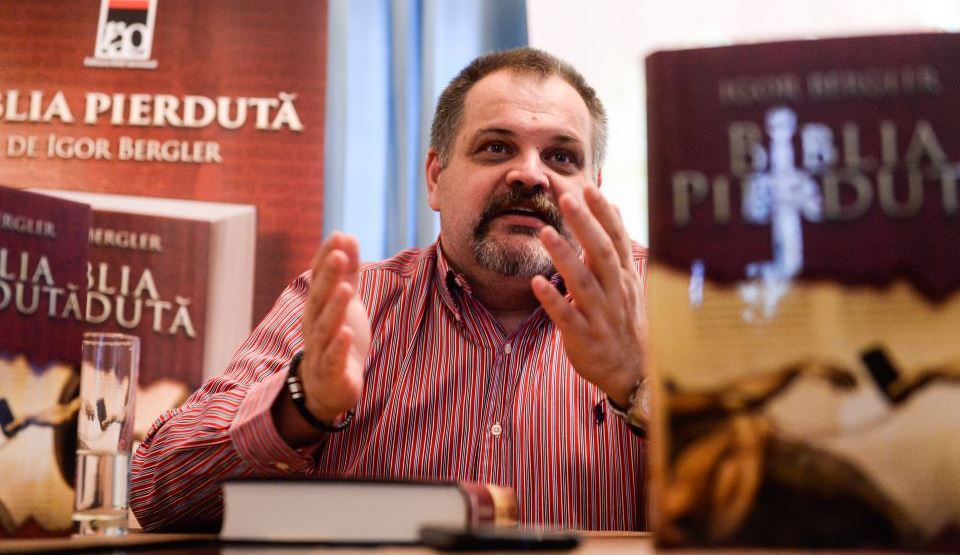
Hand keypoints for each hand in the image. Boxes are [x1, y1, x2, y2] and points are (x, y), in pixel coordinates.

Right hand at [299, 232, 370, 423]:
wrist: (327, 388)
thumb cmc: (336, 339)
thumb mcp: (345, 302)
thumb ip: (347, 272)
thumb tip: (346, 236)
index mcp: (318, 307)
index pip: (319, 278)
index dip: (326, 258)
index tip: (338, 236)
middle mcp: (314, 325)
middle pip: (320, 299)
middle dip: (328, 277)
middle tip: (339, 255)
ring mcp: (320, 349)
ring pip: (325, 327)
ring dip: (334, 308)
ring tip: (345, 289)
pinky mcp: (331, 372)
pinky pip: (332, 358)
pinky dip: (338, 346)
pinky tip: (346, 333)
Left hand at [531, 185, 646, 406]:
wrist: (633, 373)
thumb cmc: (625, 323)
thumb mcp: (627, 284)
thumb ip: (617, 248)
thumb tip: (614, 208)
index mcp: (625, 279)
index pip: (616, 239)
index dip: (604, 214)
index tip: (589, 188)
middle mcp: (615, 293)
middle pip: (601, 253)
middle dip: (585, 224)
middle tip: (567, 197)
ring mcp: (600, 316)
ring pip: (583, 282)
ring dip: (564, 256)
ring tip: (544, 231)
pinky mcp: (584, 338)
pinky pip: (567, 316)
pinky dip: (553, 300)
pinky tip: (537, 283)